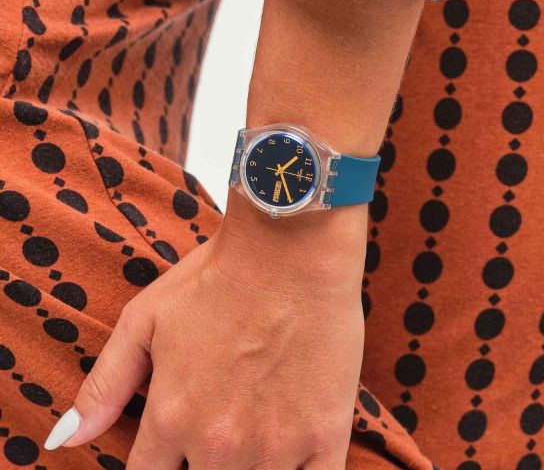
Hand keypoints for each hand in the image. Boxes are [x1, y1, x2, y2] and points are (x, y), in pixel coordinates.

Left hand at [44, 192, 367, 468]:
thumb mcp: (146, 317)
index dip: (158, 468)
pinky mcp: (325, 436)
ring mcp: (276, 445)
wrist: (293, 249)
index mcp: (171, 417)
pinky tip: (289, 456)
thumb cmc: (220, 274)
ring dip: (245, 468)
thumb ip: (104, 384)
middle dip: (201, 464)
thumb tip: (64, 440)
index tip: (174, 450)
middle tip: (219, 426)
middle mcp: (219, 442)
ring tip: (252, 428)